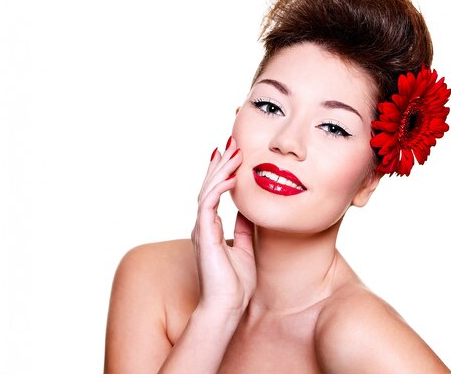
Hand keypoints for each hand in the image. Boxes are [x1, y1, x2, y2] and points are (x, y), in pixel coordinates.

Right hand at [191, 137, 255, 313]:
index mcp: (212, 228)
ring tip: (233, 151)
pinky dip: (218, 189)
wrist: (227, 308)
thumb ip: (244, 229)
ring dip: (221, 170)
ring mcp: (202, 229)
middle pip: (209, 186)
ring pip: (207, 190)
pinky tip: (230, 177)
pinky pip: (207, 205)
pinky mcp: (204, 235)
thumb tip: (248, 212)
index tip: (234, 154)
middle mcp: (204, 225)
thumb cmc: (236, 285)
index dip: (223, 172)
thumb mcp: (246, 249)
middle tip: (233, 143)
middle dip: (221, 163)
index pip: (215, 193)